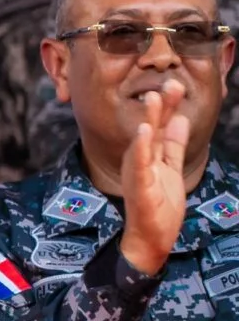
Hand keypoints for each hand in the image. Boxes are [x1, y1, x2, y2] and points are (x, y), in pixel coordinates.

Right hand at [120, 78, 192, 274]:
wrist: (153, 237)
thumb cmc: (160, 207)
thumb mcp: (172, 169)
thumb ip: (174, 145)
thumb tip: (181, 120)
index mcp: (150, 156)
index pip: (161, 126)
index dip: (169, 106)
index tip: (177, 84)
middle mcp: (141, 160)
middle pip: (152, 129)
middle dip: (161, 106)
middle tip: (171, 83)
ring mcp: (138, 172)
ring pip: (144, 142)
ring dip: (149, 119)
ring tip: (155, 98)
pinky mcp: (138, 185)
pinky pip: (140, 163)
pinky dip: (141, 146)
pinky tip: (144, 130)